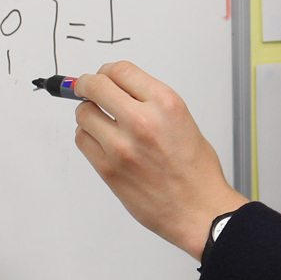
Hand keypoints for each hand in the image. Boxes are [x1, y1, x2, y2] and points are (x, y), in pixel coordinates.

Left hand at [73, 61, 246, 259]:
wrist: (197, 209)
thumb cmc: (196, 171)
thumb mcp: (183, 121)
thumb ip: (152, 103)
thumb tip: (121, 91)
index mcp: (166, 104)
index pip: (122, 70)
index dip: (108, 71)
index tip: (104, 75)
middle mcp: (143, 120)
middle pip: (96, 86)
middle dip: (88, 85)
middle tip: (87, 88)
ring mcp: (121, 145)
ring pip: (84, 113)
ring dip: (88, 113)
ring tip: (100, 120)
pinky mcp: (108, 168)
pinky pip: (82, 139)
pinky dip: (87, 135)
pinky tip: (101, 139)